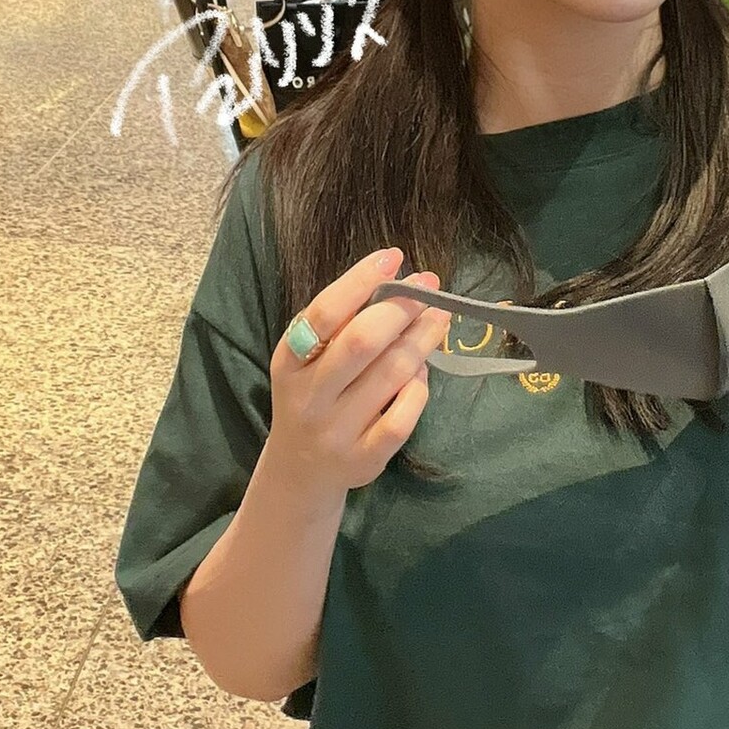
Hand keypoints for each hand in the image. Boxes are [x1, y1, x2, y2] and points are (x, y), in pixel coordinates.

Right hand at [267, 248, 450, 491]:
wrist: (301, 470)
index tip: (393, 258)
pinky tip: (421, 372)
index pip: (324, 314)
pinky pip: (403, 416)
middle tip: (428, 287)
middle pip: (361, 342)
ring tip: (437, 319)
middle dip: (401, 308)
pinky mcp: (364, 458)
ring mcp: (336, 431)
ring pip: (391, 375)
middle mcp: (309, 397)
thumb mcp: (307, 361)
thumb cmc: (312, 397)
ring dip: (421, 340)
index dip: (360, 281)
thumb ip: (338, 326)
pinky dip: (419, 387)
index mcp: (290, 362)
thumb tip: (394, 279)